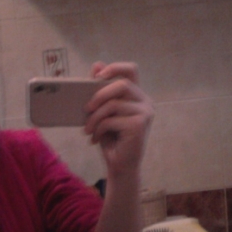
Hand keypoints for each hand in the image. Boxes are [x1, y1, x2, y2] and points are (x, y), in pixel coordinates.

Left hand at [84, 61, 153, 176]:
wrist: (120, 166)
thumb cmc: (112, 139)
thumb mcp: (103, 113)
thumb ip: (101, 91)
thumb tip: (96, 64)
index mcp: (137, 96)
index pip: (131, 70)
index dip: (115, 67)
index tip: (97, 76)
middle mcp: (145, 102)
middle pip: (121, 85)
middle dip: (99, 95)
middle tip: (86, 108)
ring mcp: (145, 113)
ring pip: (113, 104)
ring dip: (95, 118)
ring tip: (88, 130)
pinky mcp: (139, 125)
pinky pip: (112, 120)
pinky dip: (99, 129)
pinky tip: (96, 139)